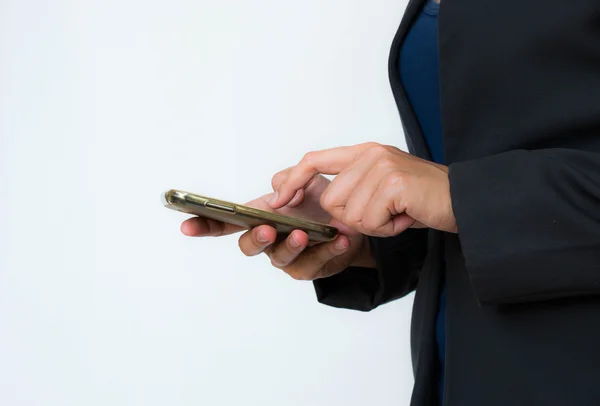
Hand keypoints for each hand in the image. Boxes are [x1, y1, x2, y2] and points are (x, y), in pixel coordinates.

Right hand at [181, 170, 374, 280]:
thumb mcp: (308, 179)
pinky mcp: (311, 269)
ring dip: (291, 245)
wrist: (352, 220)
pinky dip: (327, 249)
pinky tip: (339, 238)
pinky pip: (315, 263)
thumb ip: (291, 178)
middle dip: (255, 239)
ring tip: (303, 234)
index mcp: (259, 216)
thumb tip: (281, 196)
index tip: (186, 223)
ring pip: (280, 258)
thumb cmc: (321, 202)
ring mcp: (287, 257)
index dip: (204, 224)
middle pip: (247, 246)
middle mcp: (268, 240)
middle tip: (266, 229)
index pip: (225, 222)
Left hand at [269, 143, 456, 235]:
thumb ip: (350, 190)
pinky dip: (387, 229)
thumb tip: (323, 208)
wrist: (463, 200)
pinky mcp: (393, 183)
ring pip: (350, 214)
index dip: (293, 180)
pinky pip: (370, 221)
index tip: (279, 200)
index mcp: (363, 152)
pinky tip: (406, 216)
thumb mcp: (380, 189)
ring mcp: (381, 166)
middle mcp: (370, 154)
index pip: (313, 160)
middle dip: (355, 219)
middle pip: (331, 200)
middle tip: (386, 213)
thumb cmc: (421, 199)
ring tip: (398, 213)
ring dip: (374, 225)